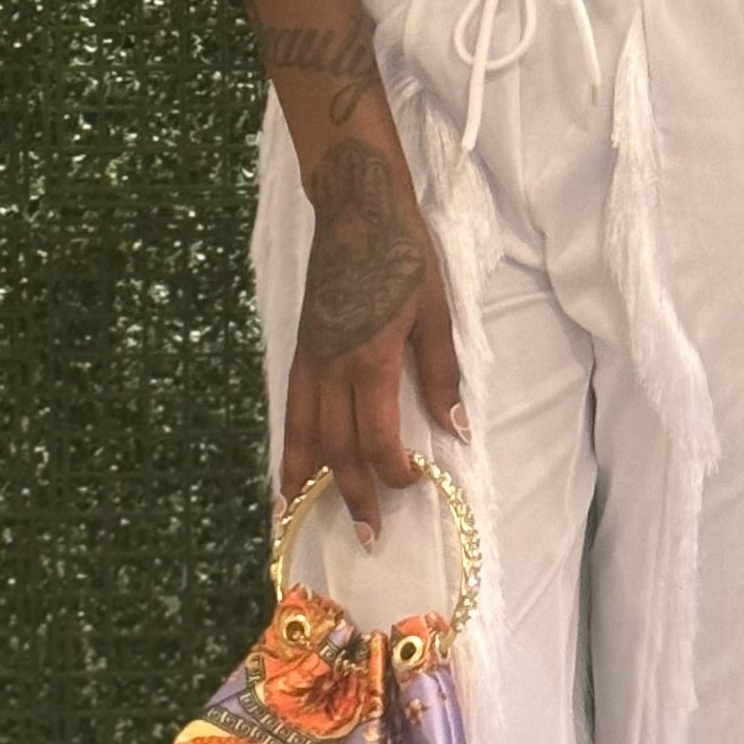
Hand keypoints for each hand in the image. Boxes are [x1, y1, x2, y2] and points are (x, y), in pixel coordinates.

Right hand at [282, 141, 466, 541]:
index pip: (377, 437)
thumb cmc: (403, 255)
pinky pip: (291, 409)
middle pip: (337, 446)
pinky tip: (286, 468)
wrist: (356, 209)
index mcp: (371, 360)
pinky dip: (287, 444)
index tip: (415, 482)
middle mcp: (332, 368)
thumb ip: (442, 374)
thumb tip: (457, 429)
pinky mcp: (302, 350)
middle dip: (352, 495)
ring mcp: (311, 360)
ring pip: (303, 432)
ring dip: (305, 480)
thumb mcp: (435, 312)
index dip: (394, 471)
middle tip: (367, 535)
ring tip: (299, 518)